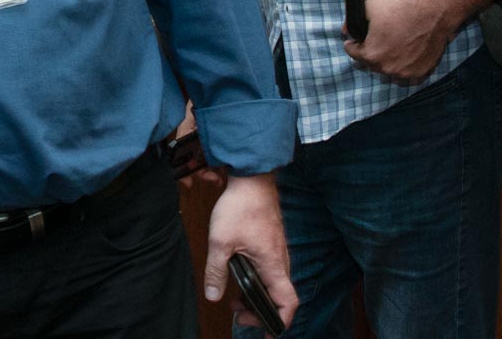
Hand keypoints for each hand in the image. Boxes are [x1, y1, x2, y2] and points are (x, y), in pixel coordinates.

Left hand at [203, 173, 296, 331]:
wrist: (251, 178)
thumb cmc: (241, 207)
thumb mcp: (221, 242)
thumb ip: (216, 272)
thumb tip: (213, 297)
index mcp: (273, 265)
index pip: (288, 303)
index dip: (280, 322)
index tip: (268, 333)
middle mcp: (280, 261)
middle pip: (280, 297)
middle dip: (261, 312)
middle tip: (239, 315)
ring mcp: (277, 251)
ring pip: (274, 283)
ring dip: (257, 295)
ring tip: (235, 299)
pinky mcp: (271, 242)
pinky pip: (269, 270)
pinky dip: (258, 280)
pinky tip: (238, 275)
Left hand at [343, 0, 453, 83]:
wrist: (434, 12)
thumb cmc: (403, 9)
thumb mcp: (370, 7)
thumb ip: (352, 21)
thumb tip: (346, 31)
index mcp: (371, 55)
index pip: (353, 53)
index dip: (352, 44)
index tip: (354, 41)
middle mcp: (387, 68)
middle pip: (369, 64)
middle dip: (369, 53)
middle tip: (374, 42)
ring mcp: (405, 73)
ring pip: (388, 71)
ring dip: (386, 62)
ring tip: (390, 48)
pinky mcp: (420, 73)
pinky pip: (406, 75)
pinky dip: (404, 68)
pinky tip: (404, 57)